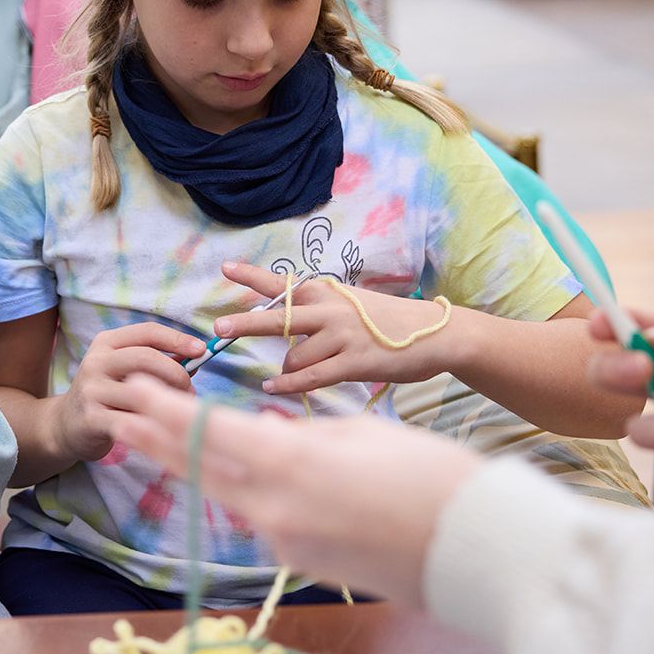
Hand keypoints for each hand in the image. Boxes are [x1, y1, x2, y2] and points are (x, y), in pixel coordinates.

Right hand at [55, 322, 202, 463]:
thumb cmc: (107, 394)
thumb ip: (151, 361)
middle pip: (145, 357)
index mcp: (106, 342)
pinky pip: (132, 420)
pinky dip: (153, 424)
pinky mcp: (92, 418)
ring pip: (140, 390)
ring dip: (167, 400)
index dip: (178, 338)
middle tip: (189, 390)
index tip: (201, 350)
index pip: (147, 331)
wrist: (66, 424)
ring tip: (178, 410)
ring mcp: (92, 390)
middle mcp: (96, 361)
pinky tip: (162, 428)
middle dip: (176, 372)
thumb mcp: (121, 368)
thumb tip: (195, 359)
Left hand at [110, 375, 479, 604]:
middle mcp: (275, 507)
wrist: (478, 551)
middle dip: (156, 440)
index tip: (134, 391)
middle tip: (119, 417)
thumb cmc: (430, 475)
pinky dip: (244, 491)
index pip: (207, 432)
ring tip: (154, 440)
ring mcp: (286, 541)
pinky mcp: (302, 563)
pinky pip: (262, 518)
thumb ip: (303, 433)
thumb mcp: (361, 435)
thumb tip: (269, 432)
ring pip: (228, 493)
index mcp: (288, 463)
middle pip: (201, 468)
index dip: (165, 411)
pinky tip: (234, 473)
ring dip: (193, 466)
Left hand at [214, 263, 462, 394]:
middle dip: (245, 324)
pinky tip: (273, 387)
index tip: (225, 267)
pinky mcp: (354, 362)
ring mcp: (342, 336)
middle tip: (218, 329)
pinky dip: (289, 384)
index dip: (252, 275)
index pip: (282, 283)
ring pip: (294, 356)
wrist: (434, 333)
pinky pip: (311, 377)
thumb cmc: (385, 320)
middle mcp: (330, 310)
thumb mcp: (348, 302)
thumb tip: (276, 321)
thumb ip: (314, 309)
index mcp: (325, 292)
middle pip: (278, 318)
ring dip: (286, 368)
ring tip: (284, 375)